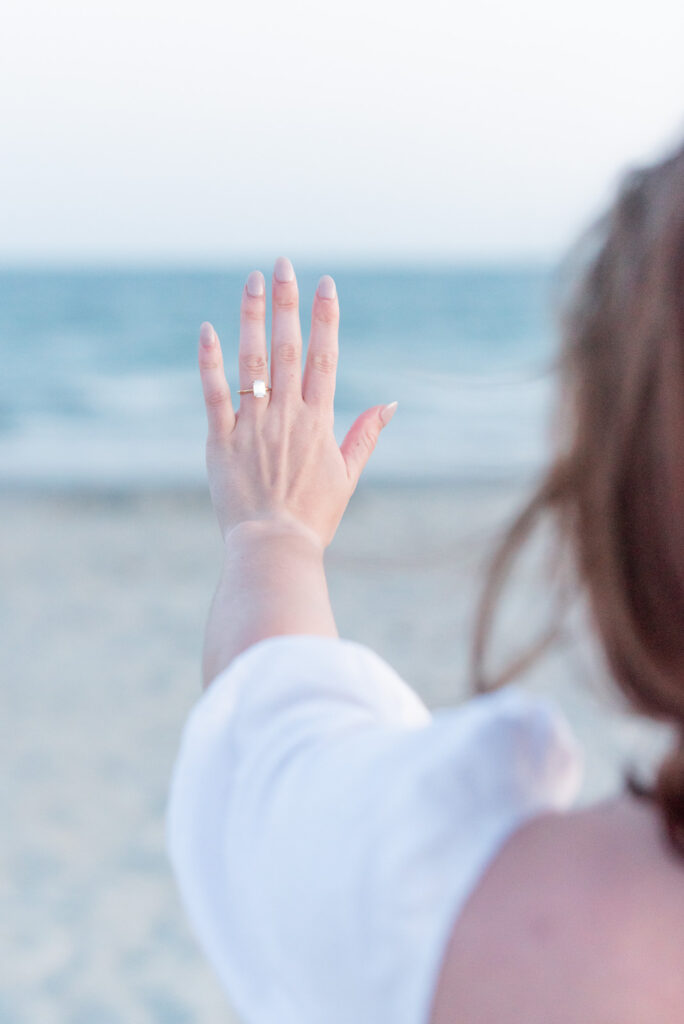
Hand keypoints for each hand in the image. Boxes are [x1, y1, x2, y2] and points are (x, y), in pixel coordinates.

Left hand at [198, 257, 397, 549]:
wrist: (274, 548)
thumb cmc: (314, 517)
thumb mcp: (348, 476)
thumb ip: (365, 435)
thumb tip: (390, 402)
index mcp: (319, 421)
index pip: (324, 356)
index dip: (325, 317)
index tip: (325, 284)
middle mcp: (287, 415)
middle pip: (287, 348)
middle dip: (287, 302)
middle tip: (283, 264)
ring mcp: (253, 425)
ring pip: (252, 362)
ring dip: (252, 319)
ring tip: (251, 281)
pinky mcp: (221, 440)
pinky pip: (214, 394)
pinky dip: (210, 362)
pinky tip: (208, 329)